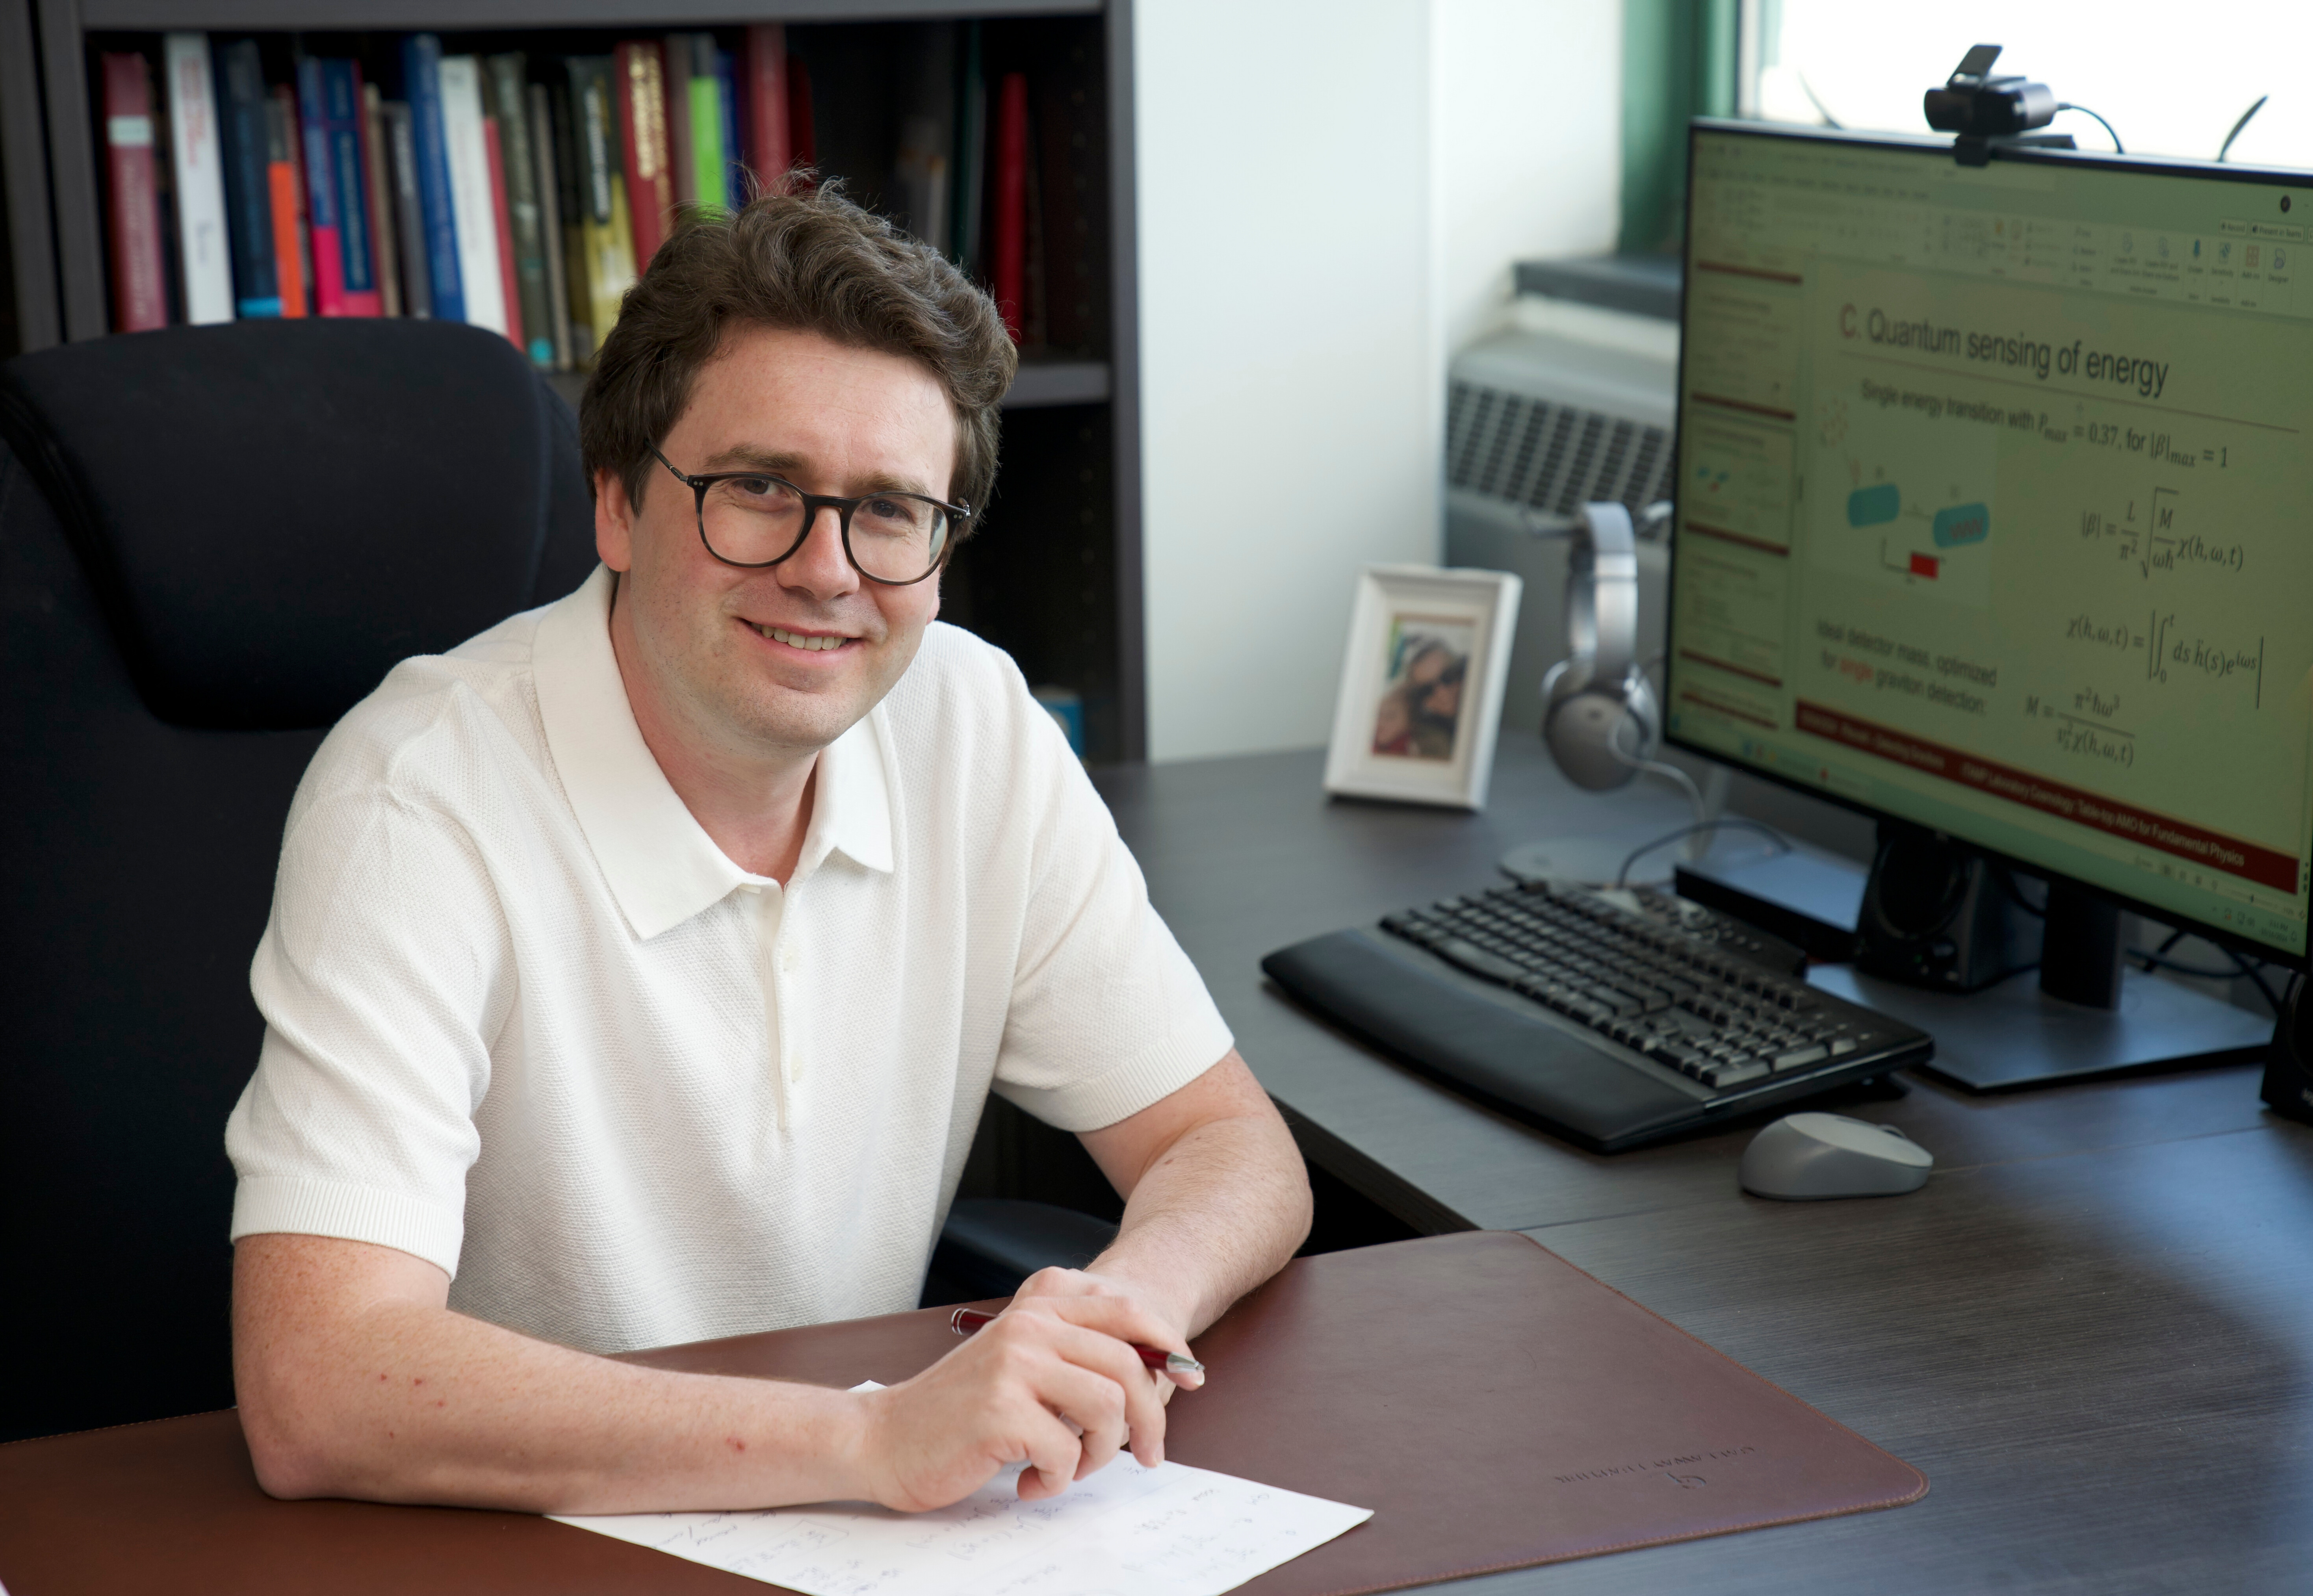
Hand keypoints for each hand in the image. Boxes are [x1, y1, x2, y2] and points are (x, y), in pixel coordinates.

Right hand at [848, 1269, 1198, 1512]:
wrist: (884, 1440)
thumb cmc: (960, 1412)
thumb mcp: (1023, 1365)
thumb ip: (1077, 1357)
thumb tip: (1160, 1374)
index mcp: (1038, 1307)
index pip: (1127, 1311)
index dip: (1169, 1345)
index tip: (1192, 1380)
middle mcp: (1029, 1325)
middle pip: (1129, 1367)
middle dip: (1149, 1421)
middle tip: (1145, 1456)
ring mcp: (1014, 1364)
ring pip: (1107, 1409)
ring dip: (1099, 1455)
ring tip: (1067, 1469)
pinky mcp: (1001, 1410)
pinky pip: (1066, 1452)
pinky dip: (1056, 1479)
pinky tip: (1027, 1482)